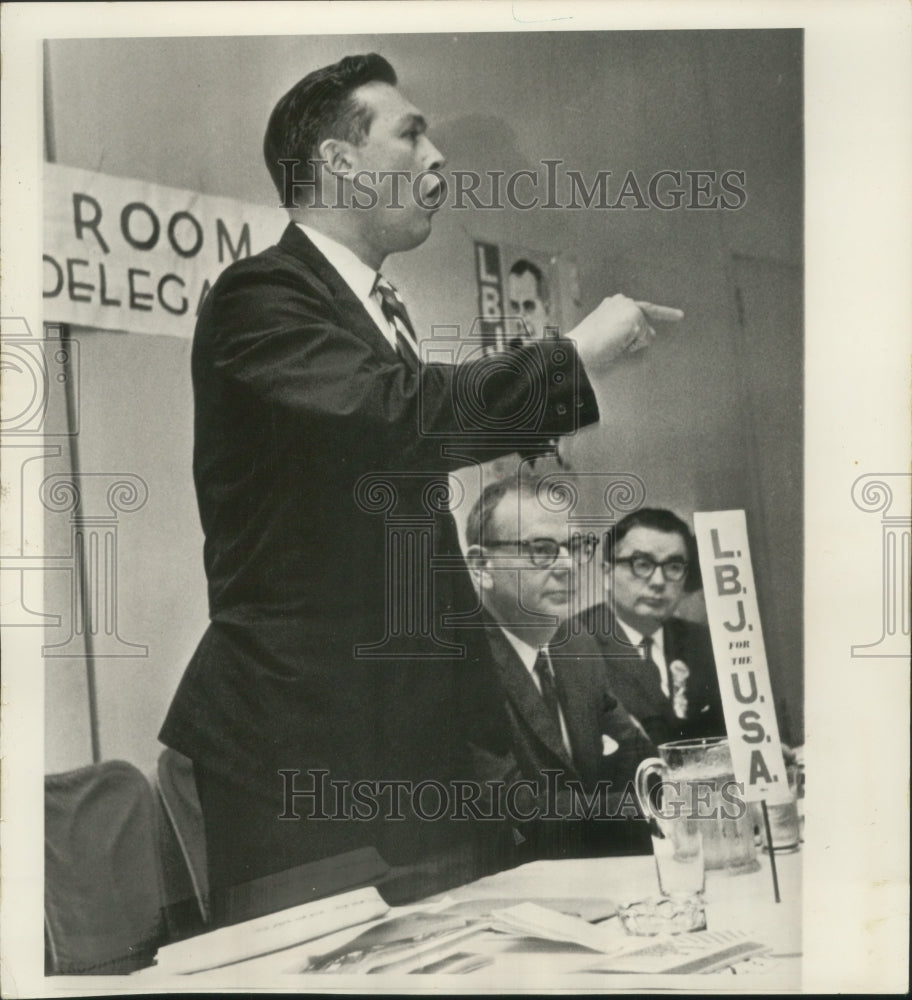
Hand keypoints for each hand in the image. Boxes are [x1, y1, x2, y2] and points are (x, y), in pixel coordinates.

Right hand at [566, 294, 682, 371]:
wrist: (578, 346)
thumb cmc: (588, 345)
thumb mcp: (608, 332)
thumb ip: (628, 330)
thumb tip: (652, 333)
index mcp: (614, 303)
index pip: (641, 308)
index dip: (662, 313)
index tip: (679, 316)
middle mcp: (623, 301)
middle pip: (646, 321)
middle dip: (648, 330)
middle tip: (675, 318)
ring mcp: (629, 308)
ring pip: (646, 333)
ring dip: (632, 344)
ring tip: (611, 343)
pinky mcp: (634, 318)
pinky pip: (644, 340)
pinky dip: (632, 346)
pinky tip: (616, 342)